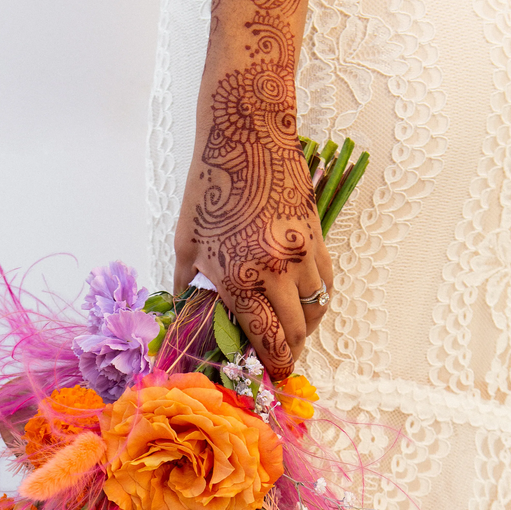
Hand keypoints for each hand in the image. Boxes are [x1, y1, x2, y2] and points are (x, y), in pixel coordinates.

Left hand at [174, 133, 332, 380]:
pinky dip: (318, 300)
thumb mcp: (186, 240)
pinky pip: (326, 281)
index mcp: (241, 279)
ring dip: (305, 328)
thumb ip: (187, 283)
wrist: (249, 134)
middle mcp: (276, 272)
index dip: (273, 364)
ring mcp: (301, 254)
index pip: (266, 339)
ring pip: (316, 308)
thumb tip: (184, 312)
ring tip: (293, 334)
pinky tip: (306, 304)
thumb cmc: (211, 186)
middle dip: (289, 353)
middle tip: (281, 361)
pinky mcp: (317, 237)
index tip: (274, 375)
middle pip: (295, 332)